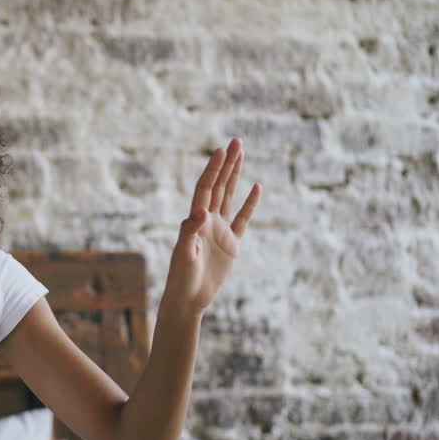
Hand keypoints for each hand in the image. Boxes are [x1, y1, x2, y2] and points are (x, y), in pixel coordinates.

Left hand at [161, 138, 260, 315]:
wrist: (188, 298)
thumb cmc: (181, 278)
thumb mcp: (184, 255)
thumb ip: (189, 233)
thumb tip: (201, 212)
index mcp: (195, 220)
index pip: (205, 188)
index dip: (213, 169)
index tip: (221, 150)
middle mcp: (207, 220)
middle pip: (219, 185)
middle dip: (227, 164)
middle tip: (236, 141)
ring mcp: (220, 230)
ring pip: (229, 196)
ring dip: (235, 175)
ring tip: (242, 153)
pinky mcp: (232, 244)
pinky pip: (243, 219)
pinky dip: (250, 204)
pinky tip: (257, 187)